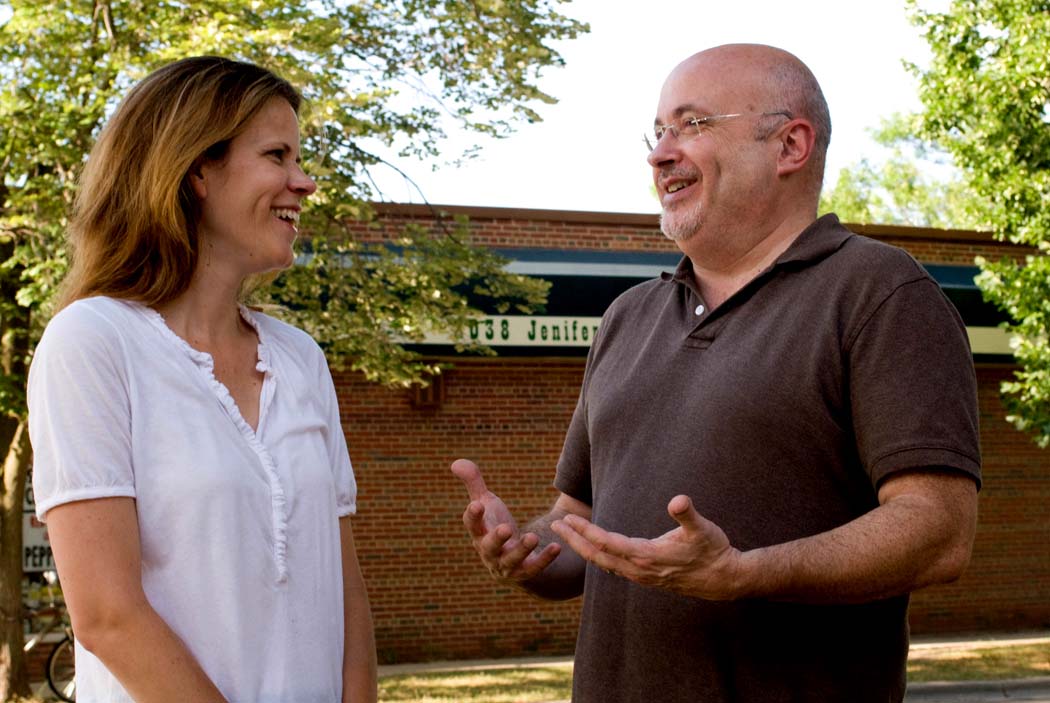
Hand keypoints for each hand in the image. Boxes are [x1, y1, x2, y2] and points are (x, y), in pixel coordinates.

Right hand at [451, 459, 560, 583]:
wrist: (510, 559)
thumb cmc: (494, 525)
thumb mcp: (486, 503)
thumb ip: (474, 483)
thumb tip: (456, 462)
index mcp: (479, 533)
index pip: (471, 525)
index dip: (473, 516)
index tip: (476, 505)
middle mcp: (489, 551)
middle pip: (489, 547)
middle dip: (497, 539)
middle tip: (506, 529)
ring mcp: (506, 564)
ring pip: (512, 560)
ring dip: (522, 550)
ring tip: (533, 537)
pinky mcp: (524, 572)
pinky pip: (533, 568)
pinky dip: (544, 560)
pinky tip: (556, 547)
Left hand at [550, 494, 743, 599]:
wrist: (724, 579)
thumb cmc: (713, 550)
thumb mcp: (703, 529)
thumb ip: (688, 515)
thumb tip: (678, 500)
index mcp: (647, 556)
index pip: (607, 543)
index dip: (586, 531)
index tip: (568, 519)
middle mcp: (639, 570)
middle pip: (597, 556)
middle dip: (574, 540)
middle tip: (554, 524)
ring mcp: (642, 577)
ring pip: (603, 565)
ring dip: (583, 549)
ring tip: (567, 535)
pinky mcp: (646, 578)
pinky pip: (613, 569)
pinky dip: (597, 558)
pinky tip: (592, 551)